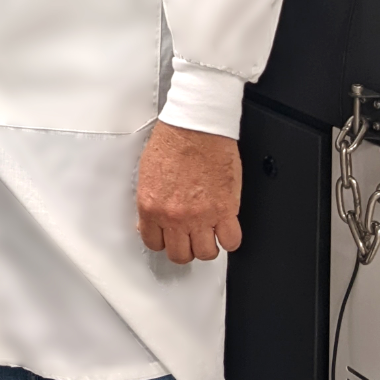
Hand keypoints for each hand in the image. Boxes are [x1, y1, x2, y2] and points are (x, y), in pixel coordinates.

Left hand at [136, 120, 241, 263]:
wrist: (197, 126)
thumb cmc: (174, 140)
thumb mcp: (147, 172)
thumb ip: (150, 201)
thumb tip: (150, 219)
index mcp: (151, 205)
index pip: (154, 243)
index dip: (163, 241)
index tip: (168, 238)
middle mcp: (175, 216)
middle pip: (180, 254)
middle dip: (185, 247)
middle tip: (189, 237)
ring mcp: (201, 216)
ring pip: (206, 253)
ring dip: (208, 245)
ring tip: (208, 234)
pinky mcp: (225, 210)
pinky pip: (231, 241)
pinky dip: (230, 239)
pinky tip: (226, 229)